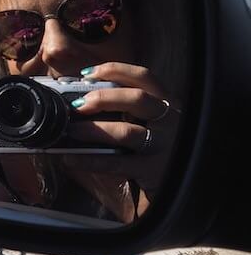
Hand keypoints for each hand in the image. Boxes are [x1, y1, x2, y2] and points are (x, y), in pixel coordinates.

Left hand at [60, 62, 180, 219]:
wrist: (183, 184)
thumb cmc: (157, 147)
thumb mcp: (151, 121)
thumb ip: (126, 107)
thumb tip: (80, 97)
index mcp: (166, 102)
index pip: (144, 77)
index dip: (115, 70)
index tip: (87, 73)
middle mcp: (169, 120)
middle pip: (137, 98)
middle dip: (103, 98)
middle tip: (78, 104)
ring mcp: (164, 145)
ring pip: (126, 131)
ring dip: (93, 129)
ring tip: (71, 130)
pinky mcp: (153, 170)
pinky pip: (116, 163)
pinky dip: (89, 160)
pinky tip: (71, 158)